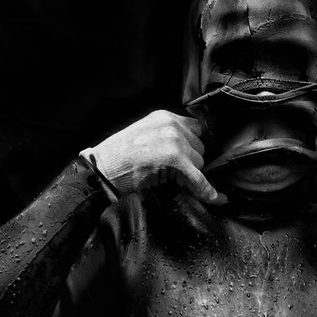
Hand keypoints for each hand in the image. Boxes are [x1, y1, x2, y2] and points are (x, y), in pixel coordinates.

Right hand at [81, 110, 224, 205]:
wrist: (101, 170)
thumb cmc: (118, 159)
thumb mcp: (145, 137)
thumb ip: (166, 138)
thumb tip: (188, 155)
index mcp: (164, 117)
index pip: (196, 131)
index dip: (193, 148)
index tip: (190, 161)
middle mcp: (172, 125)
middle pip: (200, 148)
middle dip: (191, 163)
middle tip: (171, 174)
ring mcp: (174, 141)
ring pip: (200, 163)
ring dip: (190, 175)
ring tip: (167, 180)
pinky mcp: (175, 160)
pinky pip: (199, 179)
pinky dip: (208, 192)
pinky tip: (216, 199)